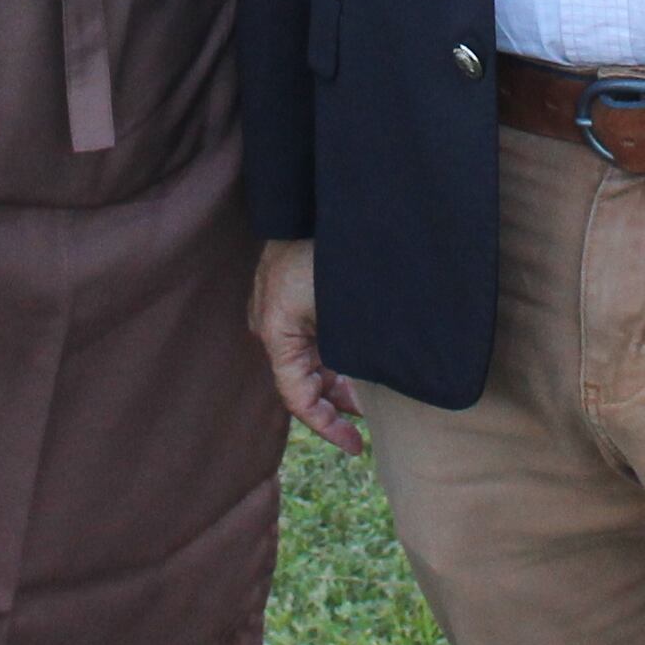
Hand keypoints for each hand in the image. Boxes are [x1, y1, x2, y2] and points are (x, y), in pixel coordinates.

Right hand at [249, 241, 363, 455]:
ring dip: (335, 382)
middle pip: (302, 382)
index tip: (356, 445)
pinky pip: (308, 341)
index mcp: (277, 332)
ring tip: (368, 399)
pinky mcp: (289, 300)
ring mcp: (278, 313)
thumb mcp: (344, 308)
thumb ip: (351, 350)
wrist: (309, 199)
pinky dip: (331, 359)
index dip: (327, 426)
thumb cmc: (329, 250)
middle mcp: (271, 326)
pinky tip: (357, 367)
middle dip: (335, 406)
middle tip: (368, 425)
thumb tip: (373, 389)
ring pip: (307, 363)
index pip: (298, 397)